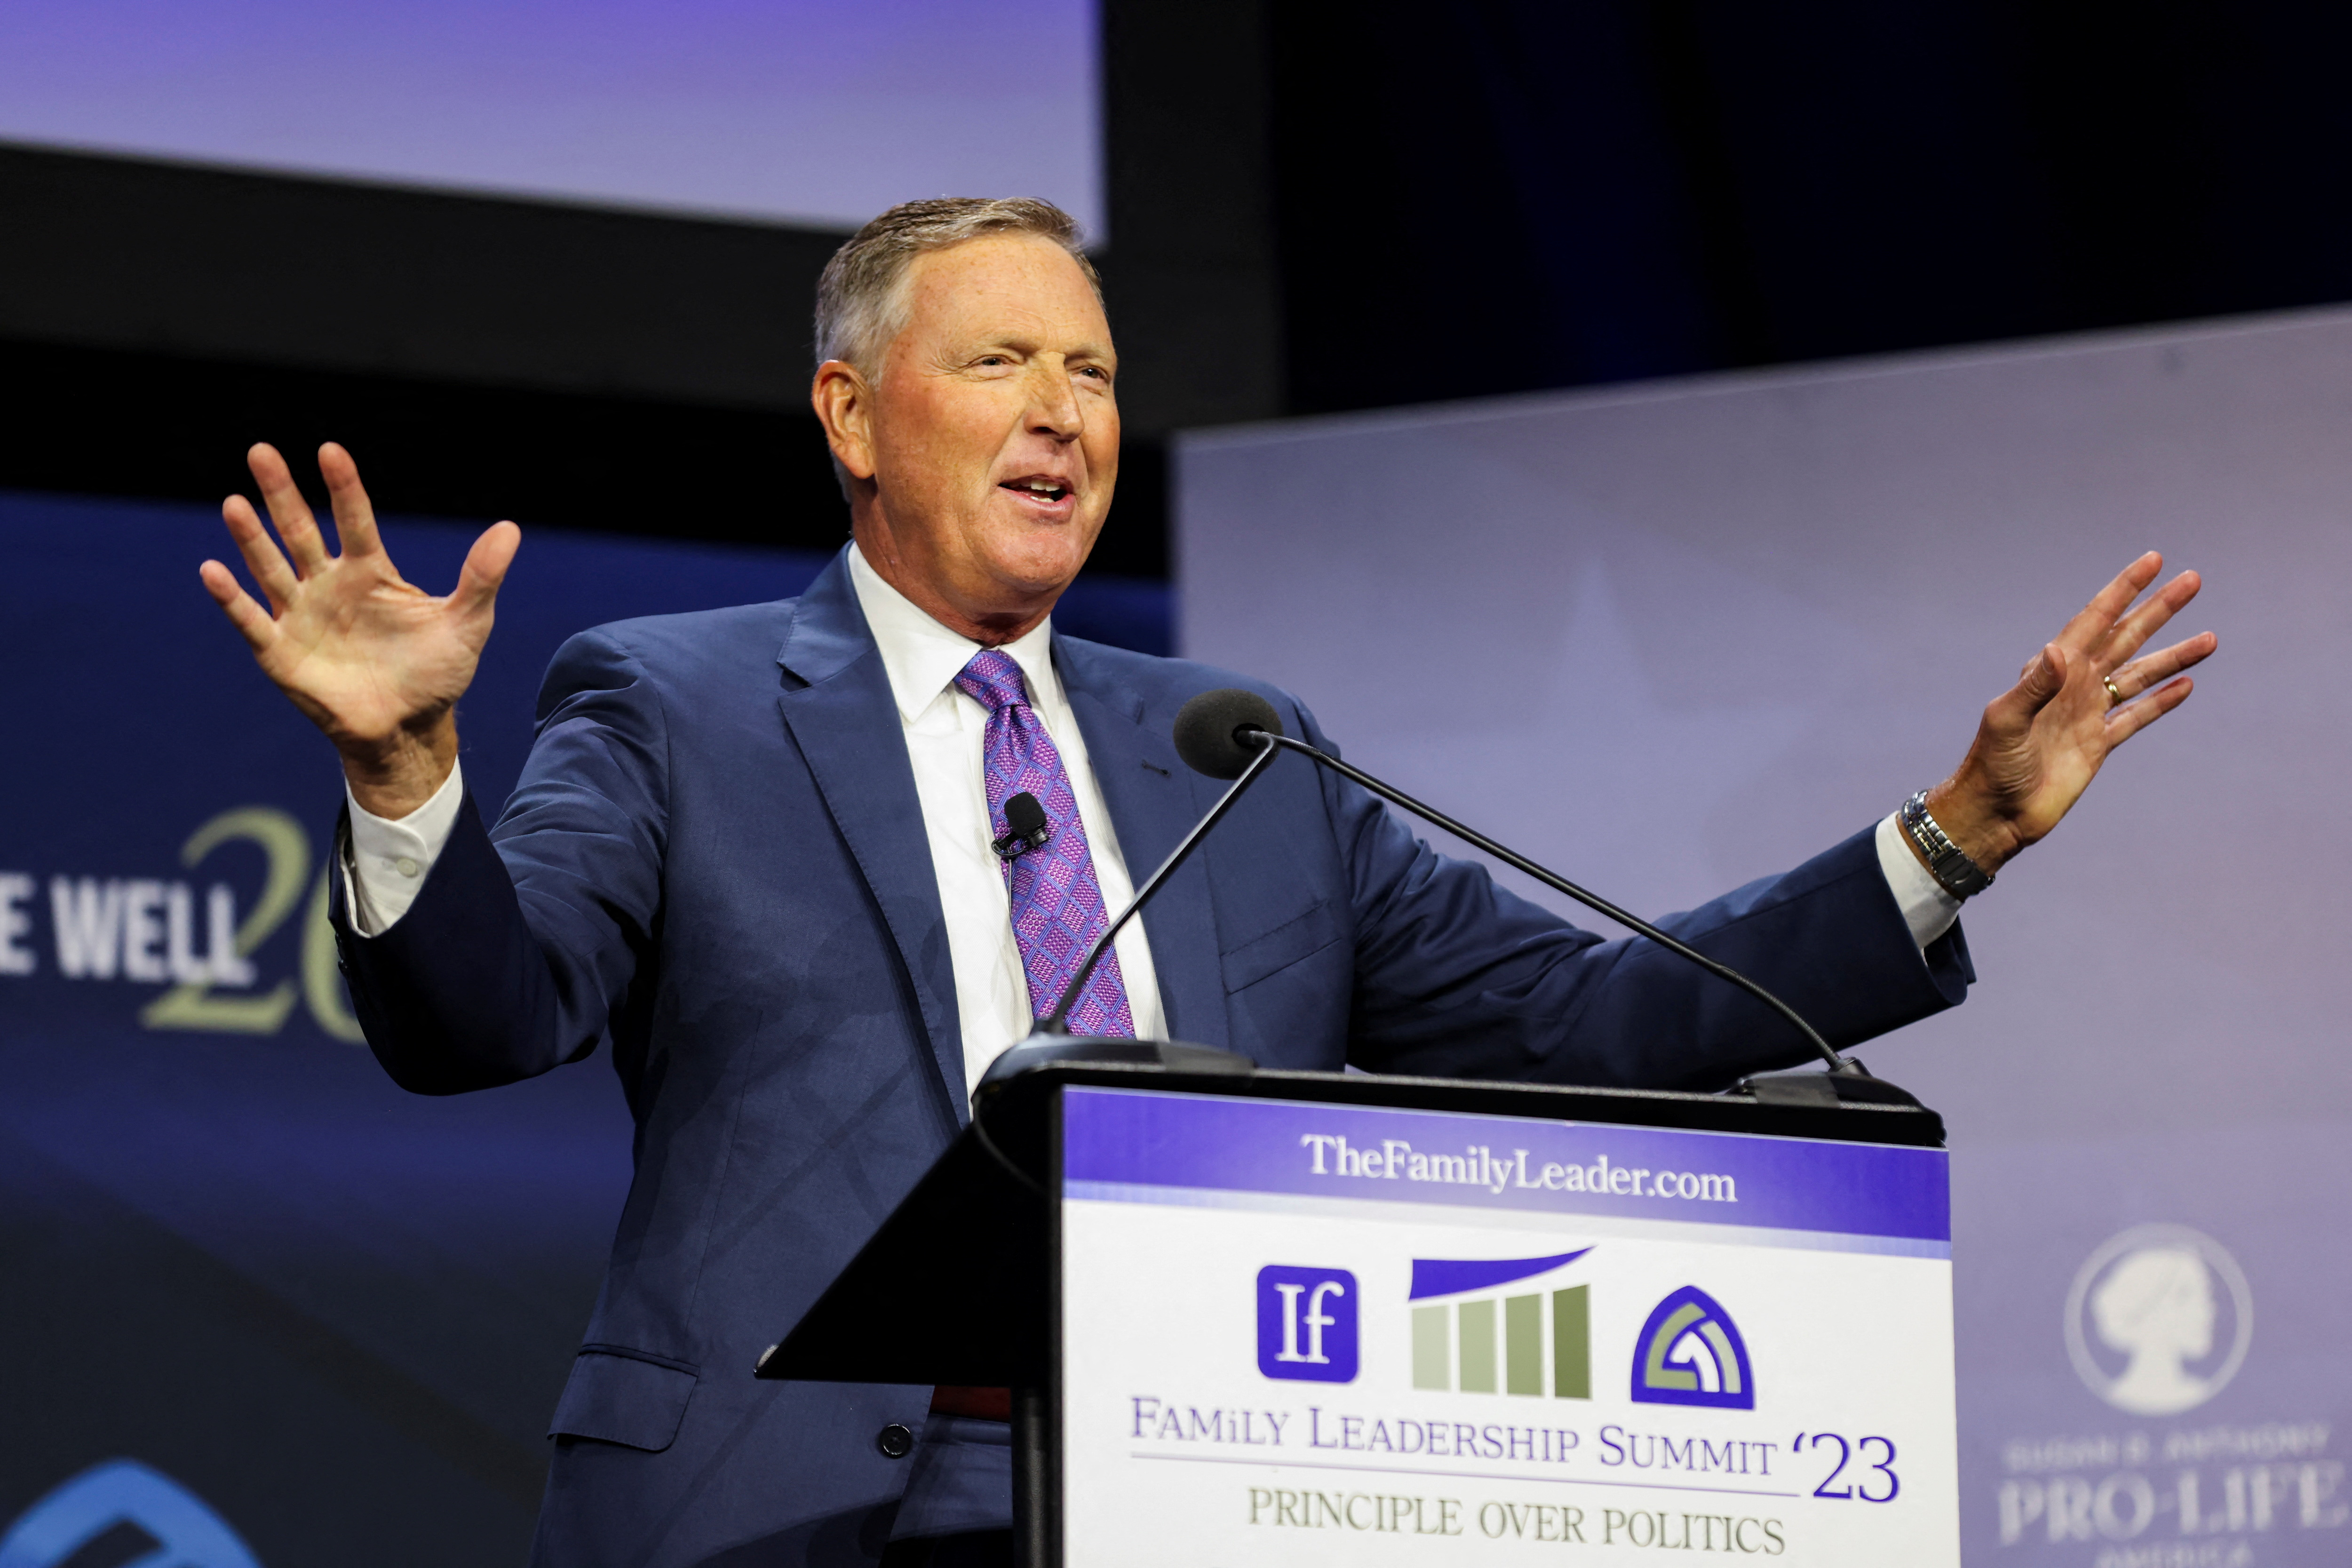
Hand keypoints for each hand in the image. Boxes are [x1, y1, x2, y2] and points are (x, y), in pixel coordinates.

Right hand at [199, 442, 519, 817]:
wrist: (410, 728)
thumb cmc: (437, 673)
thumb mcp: (467, 623)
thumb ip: (481, 577)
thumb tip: (510, 529)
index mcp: (370, 572)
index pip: (355, 519)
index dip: (343, 487)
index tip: (330, 450)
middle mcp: (329, 585)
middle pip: (301, 530)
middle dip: (282, 493)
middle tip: (263, 451)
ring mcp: (301, 615)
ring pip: (272, 567)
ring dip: (252, 537)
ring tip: (236, 502)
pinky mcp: (281, 651)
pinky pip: (251, 619)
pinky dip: (231, 597)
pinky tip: (212, 570)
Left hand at [1921, 551, 2214, 875]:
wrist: (1996, 812)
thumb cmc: (1992, 765)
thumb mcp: (2007, 721)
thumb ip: (2035, 686)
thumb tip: (2059, 649)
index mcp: (2052, 671)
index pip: (2095, 620)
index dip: (2123, 590)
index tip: (2153, 561)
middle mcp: (2074, 685)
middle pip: (2125, 638)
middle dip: (2158, 610)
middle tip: (2193, 581)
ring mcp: (2087, 713)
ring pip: (2139, 675)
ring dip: (2173, 655)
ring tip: (2210, 638)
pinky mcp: (2098, 744)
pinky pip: (2136, 715)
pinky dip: (2161, 701)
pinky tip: (2186, 684)